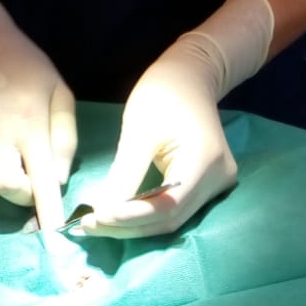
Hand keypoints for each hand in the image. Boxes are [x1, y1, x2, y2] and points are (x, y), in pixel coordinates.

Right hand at [0, 0, 74, 229]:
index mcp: (28, 123)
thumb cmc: (26, 68)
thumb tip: (58, 179)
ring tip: (6, 163)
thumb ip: (64, 139)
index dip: (47, 209)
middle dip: (22, 195)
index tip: (53, 233)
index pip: (40, 177)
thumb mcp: (60, 93)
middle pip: (5, 187)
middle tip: (29, 181)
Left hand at [81, 0, 274, 238]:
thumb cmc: (163, 94)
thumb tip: (101, 212)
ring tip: (95, 224)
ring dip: (133, 226)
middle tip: (86, 226)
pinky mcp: (208, 188)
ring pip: (172, 220)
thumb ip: (124, 174)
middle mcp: (219, 180)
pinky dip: (144, 216)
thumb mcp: (138, 131)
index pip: (167, 205)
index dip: (130, 218)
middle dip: (127, 226)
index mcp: (206, 161)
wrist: (191, 78)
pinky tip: (117, 216)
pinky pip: (175, 211)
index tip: (93, 217)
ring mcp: (217, 186)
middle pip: (170, 219)